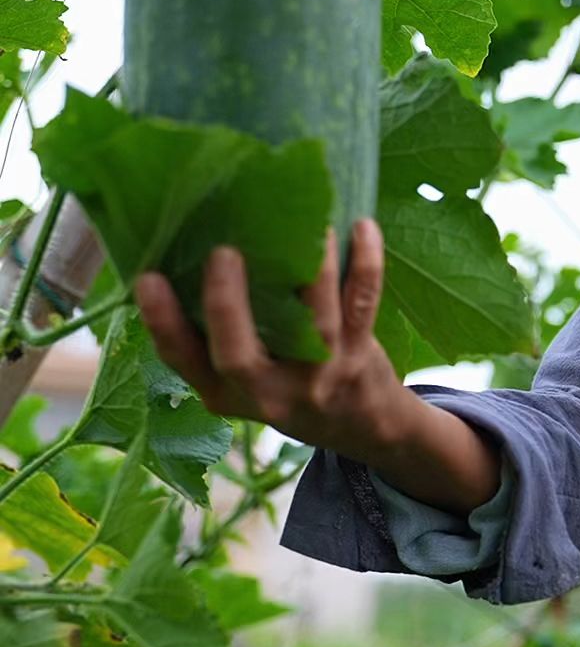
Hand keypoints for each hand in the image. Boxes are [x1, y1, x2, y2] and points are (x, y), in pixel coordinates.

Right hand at [133, 219, 409, 458]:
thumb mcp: (243, 384)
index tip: (146, 278)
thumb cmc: (289, 386)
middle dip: (226, 304)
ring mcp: (317, 377)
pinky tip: (361, 226)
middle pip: (237, 356)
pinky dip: (366, 263)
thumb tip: (188, 251)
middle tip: (221, 252)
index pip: (183, 361)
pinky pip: (362, 304)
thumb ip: (216, 335)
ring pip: (313, 320)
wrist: (363, 427)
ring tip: (309, 219)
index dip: (161, 322)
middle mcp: (269, 392)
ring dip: (312, 266)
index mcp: (226, 392)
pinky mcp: (358, 357)